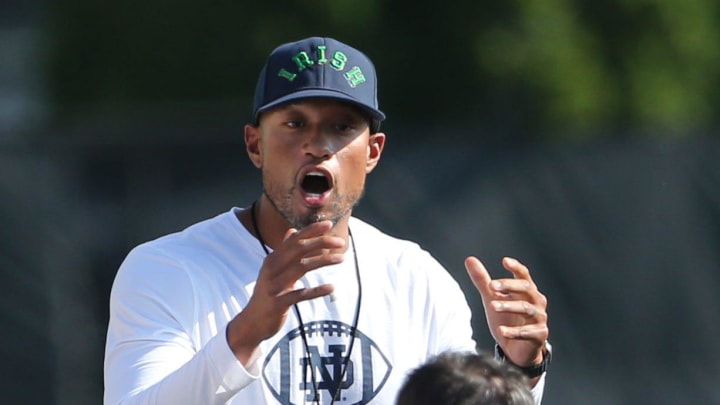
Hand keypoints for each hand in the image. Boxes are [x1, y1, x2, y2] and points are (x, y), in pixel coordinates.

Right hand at [227, 220, 344, 363]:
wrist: (251, 322)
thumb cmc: (267, 294)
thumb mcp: (273, 270)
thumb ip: (283, 251)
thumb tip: (292, 231)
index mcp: (272, 259)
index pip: (294, 239)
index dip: (311, 230)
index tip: (329, 224)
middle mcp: (272, 268)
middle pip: (299, 249)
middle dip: (321, 242)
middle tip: (341, 242)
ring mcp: (274, 286)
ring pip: (301, 267)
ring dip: (323, 261)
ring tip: (342, 258)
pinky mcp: (278, 303)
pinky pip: (300, 294)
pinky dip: (317, 290)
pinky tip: (332, 287)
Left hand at [465, 256, 548, 367]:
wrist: (516, 349)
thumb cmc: (506, 319)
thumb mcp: (492, 298)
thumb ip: (482, 280)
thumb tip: (469, 259)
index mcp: (526, 291)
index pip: (524, 275)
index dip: (516, 267)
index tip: (504, 261)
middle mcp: (536, 302)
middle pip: (526, 288)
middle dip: (509, 286)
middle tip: (491, 286)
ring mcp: (539, 318)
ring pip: (526, 309)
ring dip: (509, 306)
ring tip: (492, 306)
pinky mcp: (539, 335)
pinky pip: (528, 332)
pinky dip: (513, 331)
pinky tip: (500, 331)